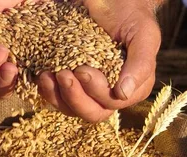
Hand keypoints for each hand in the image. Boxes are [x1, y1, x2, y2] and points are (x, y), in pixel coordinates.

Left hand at [37, 0, 161, 121]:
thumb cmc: (130, 13)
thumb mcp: (143, 34)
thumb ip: (140, 63)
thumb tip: (123, 93)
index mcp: (134, 87)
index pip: (113, 102)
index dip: (96, 91)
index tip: (83, 69)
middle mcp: (113, 94)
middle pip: (92, 113)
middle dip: (75, 97)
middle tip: (64, 73)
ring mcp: (90, 90)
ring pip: (73, 109)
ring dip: (58, 96)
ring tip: (48, 75)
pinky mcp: (72, 83)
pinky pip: (58, 97)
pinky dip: (48, 90)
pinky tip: (42, 74)